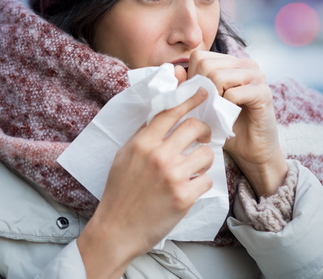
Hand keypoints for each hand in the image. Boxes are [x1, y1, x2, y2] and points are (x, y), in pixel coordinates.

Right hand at [77, 88, 213, 278]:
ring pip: (206, 154)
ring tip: (194, 169)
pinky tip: (190, 189)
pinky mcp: (184, 197)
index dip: (190, 99)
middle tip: (203, 138)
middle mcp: (158, 156)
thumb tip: (160, 115)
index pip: (171, 112)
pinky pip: (206, 180)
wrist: (116, 230)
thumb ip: (142, 135)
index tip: (203, 93)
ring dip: (204, 160)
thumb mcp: (123, 156)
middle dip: (204, 131)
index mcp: (142, 143)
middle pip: (194, 127)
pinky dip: (201, 184)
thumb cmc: (119, 193)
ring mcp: (173, 176)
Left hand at [187, 50, 287, 198]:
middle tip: (210, 107)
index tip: (200, 98)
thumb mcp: (201, 104)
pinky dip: (225, 108)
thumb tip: (176, 69)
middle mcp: (245, 64)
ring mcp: (257, 76)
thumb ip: (188, 86)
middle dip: (201, 90)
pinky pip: (232, 94)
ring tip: (219, 112)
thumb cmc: (225, 125)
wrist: (251, 150)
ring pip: (217, 77)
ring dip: (212, 100)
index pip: (199, 56)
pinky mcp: (264, 92)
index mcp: (231, 62)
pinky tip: (230, 116)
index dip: (193, 79)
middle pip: (206, 65)